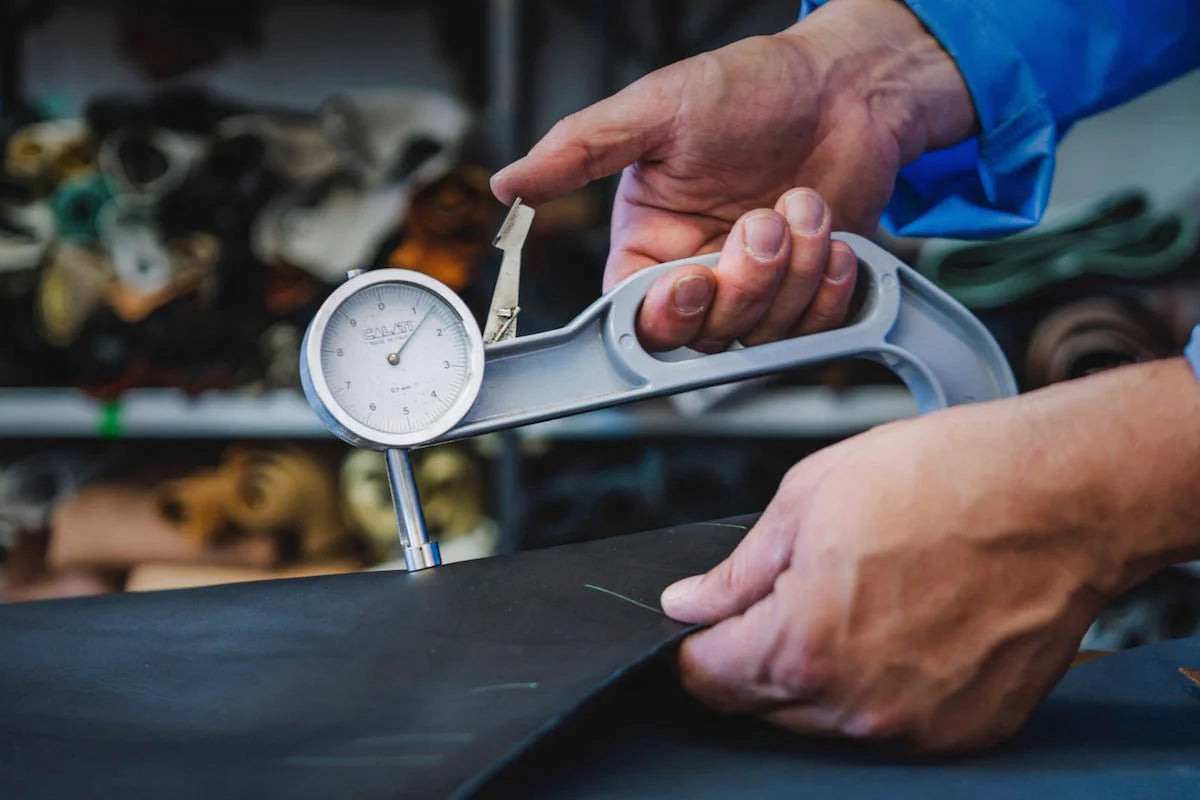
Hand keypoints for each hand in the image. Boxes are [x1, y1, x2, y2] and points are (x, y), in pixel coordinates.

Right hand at [492, 0, 974, 350]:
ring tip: (802, 203)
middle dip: (740, 286)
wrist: (847, 85)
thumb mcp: (658, 109)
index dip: (664, 311)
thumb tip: (506, 184)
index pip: (635, 314)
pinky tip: (831, 235)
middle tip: (763, 221)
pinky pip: (815, 330)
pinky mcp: (809, 295)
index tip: (692, 277)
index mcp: (650, 242)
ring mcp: (756, 289)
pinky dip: (829, 286)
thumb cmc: (752, 89)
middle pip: (701, 335)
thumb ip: (580, 150)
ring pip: (761, 335)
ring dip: (793, 272)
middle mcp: (699, 271)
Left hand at [662, 360, 1199, 751]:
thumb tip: (692, 602)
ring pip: (822, 718)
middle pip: (760, 704)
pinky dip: (879, 685)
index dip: (694, 645)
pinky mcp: (965, 731)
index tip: (703, 624)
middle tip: (787, 593)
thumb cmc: (951, 480)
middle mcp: (857, 704)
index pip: (707, 678)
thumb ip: (738, 569)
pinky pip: (891, 722)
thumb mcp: (809, 496)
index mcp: (804, 646)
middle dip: (753, 655)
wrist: (1064, 494)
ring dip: (816, 671)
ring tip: (860, 597)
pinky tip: (903, 625)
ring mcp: (915, 726)